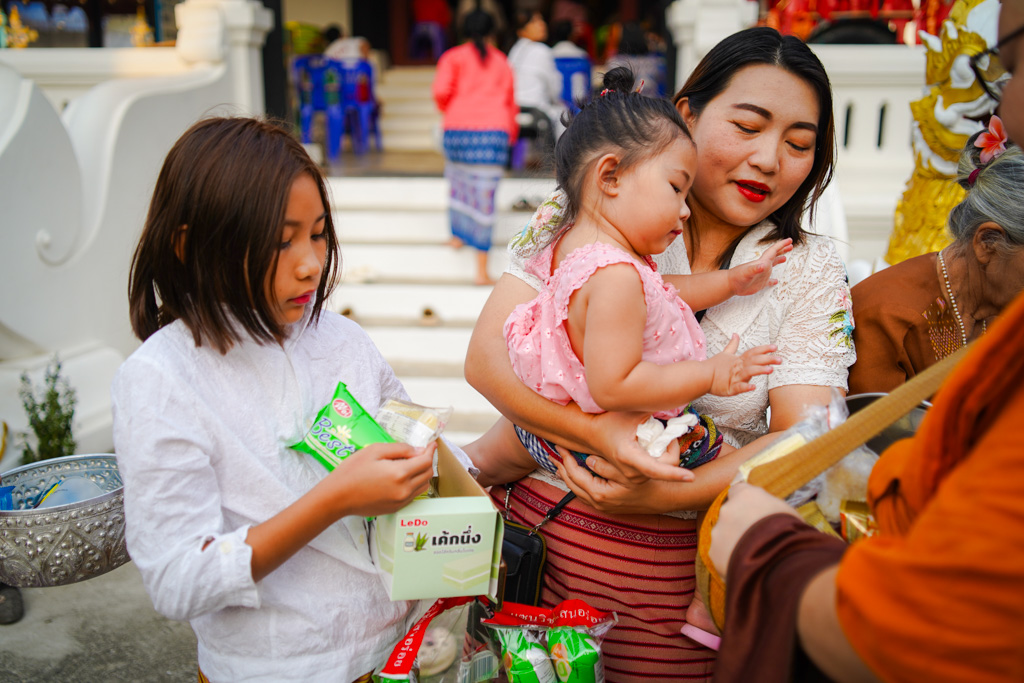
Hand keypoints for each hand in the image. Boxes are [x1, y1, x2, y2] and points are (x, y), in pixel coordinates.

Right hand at [326, 441, 434, 517]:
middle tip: (421, 452)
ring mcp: (401, 501)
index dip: (430, 450)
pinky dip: (414, 485)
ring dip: (423, 474)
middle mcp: (404, 489)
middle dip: (428, 461)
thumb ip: (400, 449)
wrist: (337, 497)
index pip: (425, 461)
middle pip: (428, 474)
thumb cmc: (352, 471)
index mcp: (400, 473)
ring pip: (423, 486)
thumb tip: (417, 450)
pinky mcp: (396, 508)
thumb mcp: (375, 450)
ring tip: (412, 464)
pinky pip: (413, 495)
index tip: (431, 444)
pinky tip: (403, 478)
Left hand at [555, 446, 690, 514]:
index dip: (566, 458)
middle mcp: (599, 503)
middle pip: (572, 483)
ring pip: (576, 490)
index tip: (560, 444)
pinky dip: (576, 483)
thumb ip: (607, 466)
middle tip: (554, 451)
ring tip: (558, 461)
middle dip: (561, 466)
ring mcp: (603, 506)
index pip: (575, 474)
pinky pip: (584, 494)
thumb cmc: (649, 480)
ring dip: (566, 475)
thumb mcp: (630, 470)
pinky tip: (573, 474)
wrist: (665, 496)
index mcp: (602, 494)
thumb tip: (588, 459)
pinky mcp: (607, 506)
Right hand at [590, 410, 693, 483]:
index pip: (657, 469)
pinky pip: (656, 470)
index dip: (675, 474)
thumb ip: (654, 409)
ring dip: (666, 454)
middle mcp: (631, 472)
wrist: (591, 434)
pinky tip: (649, 445)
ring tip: (655, 437)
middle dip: (673, 449)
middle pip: (666, 467)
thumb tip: (676, 402)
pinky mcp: (634, 478)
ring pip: (662, 469)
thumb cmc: (609, 421)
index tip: (690, 477)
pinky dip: (659, 457)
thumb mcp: (632, 412)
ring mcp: (632, 477)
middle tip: (668, 433)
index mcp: (629, 456)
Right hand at [707, 335, 779, 395]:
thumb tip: (735, 334)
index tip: (775, 347)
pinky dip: (745, 387)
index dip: (764, 349)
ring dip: (759, 370)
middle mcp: (738, 367)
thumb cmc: (714, 366)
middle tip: (779, 359)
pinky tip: (753, 387)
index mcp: (738, 360)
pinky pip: (738, 387)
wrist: (701, 376)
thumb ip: (732, 345)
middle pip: (753, 361)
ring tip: (770, 370)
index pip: (753, 352)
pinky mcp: (729, 388)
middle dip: (767, 359)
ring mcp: (734, 377)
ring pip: (748, 372)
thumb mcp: (725, 354)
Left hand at [708, 482, 798, 572]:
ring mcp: (718, 531)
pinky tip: (749, 568)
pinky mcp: (714, 553)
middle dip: (740, 526)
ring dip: (735, 544)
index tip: (753, 512)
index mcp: (746, 495)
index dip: (745, 503)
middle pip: (731, 515)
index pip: (738, 491)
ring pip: (724, 536)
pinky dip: (731, 562)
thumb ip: (769, 508)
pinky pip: (722, 556)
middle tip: (758, 540)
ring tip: (755, 558)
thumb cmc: (792, 534)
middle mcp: (727, 509)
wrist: (782, 562)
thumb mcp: (786, 512)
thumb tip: (767, 512)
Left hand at [728, 238, 792, 295]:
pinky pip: (768, 281)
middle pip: (774, 256)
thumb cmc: (737, 277)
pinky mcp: (759, 283)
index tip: (789, 240)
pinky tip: (775, 281)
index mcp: (761, 262)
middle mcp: (762, 267)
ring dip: (778, 261)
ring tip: (785, 258)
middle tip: (790, 245)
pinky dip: (772, 280)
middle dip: (782, 250)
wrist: (729, 284)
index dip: (781, 245)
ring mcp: (761, 275)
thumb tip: (763, 266)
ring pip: (772, 266)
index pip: (773, 251)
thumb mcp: (746, 272)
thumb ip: (755, 269)